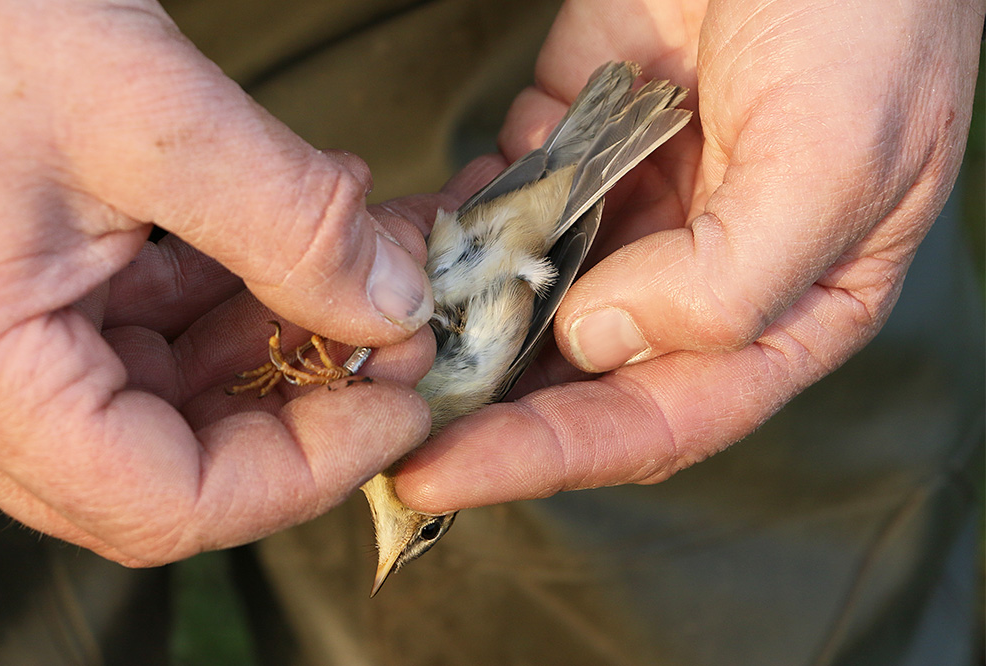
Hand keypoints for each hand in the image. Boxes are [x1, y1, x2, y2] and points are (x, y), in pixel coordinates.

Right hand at [0, 0, 437, 565]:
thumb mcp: (143, 113)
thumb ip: (287, 219)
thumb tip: (395, 303)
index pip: (169, 504)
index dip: (311, 471)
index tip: (402, 408)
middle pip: (187, 460)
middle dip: (314, 399)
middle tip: (401, 335)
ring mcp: (21, 338)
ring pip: (185, 395)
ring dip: (291, 340)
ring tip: (370, 273)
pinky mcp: (44, 288)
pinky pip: (161, 329)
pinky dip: (244, 295)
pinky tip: (304, 243)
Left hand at [396, 0, 982, 509]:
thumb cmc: (869, 19)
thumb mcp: (836, 163)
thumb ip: (727, 282)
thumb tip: (597, 340)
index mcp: (789, 309)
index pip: (659, 418)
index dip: (547, 456)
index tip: (443, 474)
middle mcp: (701, 273)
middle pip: (581, 376)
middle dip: (482, 405)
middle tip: (386, 424)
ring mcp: (633, 207)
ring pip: (528, 297)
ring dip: (453, 323)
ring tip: (372, 345)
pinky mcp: (577, 140)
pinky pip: (503, 204)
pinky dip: (452, 229)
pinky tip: (403, 248)